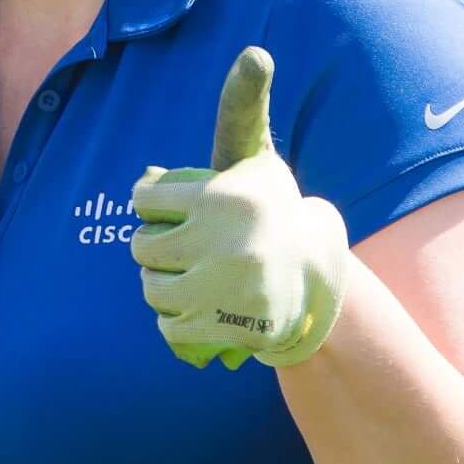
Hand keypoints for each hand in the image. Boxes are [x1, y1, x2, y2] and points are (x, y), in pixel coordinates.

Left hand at [129, 47, 348, 369]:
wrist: (320, 273)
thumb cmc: (274, 210)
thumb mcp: (255, 164)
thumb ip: (218, 137)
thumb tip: (147, 175)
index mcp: (224, 197)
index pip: (145, 198)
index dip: (149, 201)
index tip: (162, 206)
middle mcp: (225, 242)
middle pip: (142, 246)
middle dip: (151, 247)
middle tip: (170, 247)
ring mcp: (226, 289)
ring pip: (152, 288)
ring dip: (159, 284)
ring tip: (181, 276)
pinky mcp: (229, 327)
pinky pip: (171, 326)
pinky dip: (175, 319)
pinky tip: (193, 306)